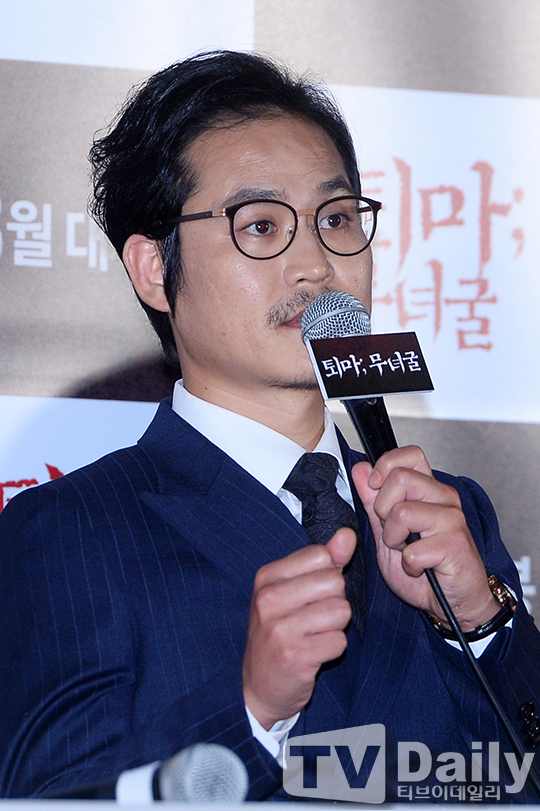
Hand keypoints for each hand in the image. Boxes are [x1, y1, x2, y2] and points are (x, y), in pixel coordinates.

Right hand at [242, 528, 355, 729]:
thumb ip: (324, 561)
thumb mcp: (293, 591)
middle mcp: (268, 599)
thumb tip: (348, 535)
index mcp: (267, 577)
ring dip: (335, 628)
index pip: (321, 555)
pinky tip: (313, 654)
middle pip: (334, 582)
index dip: (327, 576)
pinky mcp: (295, 656)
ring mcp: (280, 628)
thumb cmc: (280, 632)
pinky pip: (339, 642)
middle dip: (334, 602)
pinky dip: (332, 650)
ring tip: (313, 636)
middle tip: (313, 620)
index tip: (310, 595)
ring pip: (341, 611)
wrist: (258, 687)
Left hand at [352, 446, 499, 631]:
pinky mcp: (455, 545)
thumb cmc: (425, 568)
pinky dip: (408, 565)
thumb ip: (373, 500)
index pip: (410, 455)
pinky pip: (412, 550)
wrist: (452, 603)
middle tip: (394, 532)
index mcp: (429, 490)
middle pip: (401, 478)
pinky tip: (420, 568)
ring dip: (394, 540)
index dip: (386, 465)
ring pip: (402, 512)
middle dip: (383, 509)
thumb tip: (360, 469)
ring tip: (406, 551)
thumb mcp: (388, 532)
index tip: (375, 486)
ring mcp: (452, 520)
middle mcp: (444, 498)